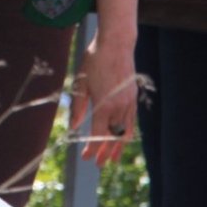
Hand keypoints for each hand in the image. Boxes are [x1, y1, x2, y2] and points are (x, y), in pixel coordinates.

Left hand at [70, 33, 137, 165]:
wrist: (116, 43)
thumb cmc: (95, 59)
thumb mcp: (81, 81)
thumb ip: (78, 106)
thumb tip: (73, 127)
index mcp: (104, 104)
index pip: (98, 135)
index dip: (92, 149)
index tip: (86, 158)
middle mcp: (118, 107)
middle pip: (113, 137)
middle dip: (106, 152)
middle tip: (99, 164)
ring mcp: (128, 102)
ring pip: (125, 132)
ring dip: (118, 146)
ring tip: (114, 158)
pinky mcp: (133, 97)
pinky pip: (131, 121)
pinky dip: (126, 132)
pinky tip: (122, 137)